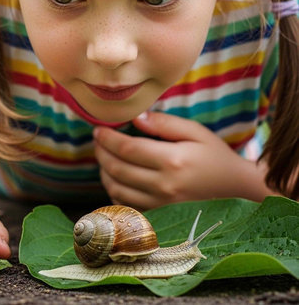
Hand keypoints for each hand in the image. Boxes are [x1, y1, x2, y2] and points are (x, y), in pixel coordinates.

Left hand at [94, 112, 270, 208]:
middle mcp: (163, 185)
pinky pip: (126, 205)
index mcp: (172, 161)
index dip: (107, 138)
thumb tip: (136, 118)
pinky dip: (114, 191)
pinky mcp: (160, 215)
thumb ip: (165, 123)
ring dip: (103, 171)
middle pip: (117, 169)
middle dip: (101, 152)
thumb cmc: (215, 157)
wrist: (236, 191)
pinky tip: (115, 177)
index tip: (98, 129)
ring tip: (103, 156)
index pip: (127, 148)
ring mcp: (160, 204)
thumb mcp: (196, 132)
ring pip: (117, 189)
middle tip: (98, 140)